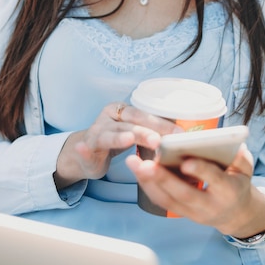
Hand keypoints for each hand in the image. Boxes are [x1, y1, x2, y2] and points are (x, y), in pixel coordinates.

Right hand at [54, 102, 178, 189]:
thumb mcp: (135, 134)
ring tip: (129, 139)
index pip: (145, 115)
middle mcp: (109, 116)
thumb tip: (183, 138)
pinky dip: (83, 148)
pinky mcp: (86, 147)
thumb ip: (152, 134)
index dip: (162, 123)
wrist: (87, 153)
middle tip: (160, 141)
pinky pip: (85, 148)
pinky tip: (81, 148)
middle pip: (130, 123)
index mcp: (123, 110)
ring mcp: (96, 131)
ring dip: (120, 137)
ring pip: (110, 134)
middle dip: (146, 131)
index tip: (180, 134)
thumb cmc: (117, 141)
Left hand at [126, 144, 264, 237]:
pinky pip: (163, 202)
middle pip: (184, 194)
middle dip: (163, 178)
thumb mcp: (246, 170)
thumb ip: (241, 157)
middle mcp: (209, 206)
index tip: (186, 161)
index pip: (215, 180)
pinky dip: (148, 187)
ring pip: (168, 200)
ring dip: (148, 182)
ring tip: (133, 163)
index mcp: (228, 191)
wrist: (236, 215)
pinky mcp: (182, 214)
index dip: (201, 171)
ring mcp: (194, 213)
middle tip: (146, 163)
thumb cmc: (238, 183)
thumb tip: (235, 143)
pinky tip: (137, 171)